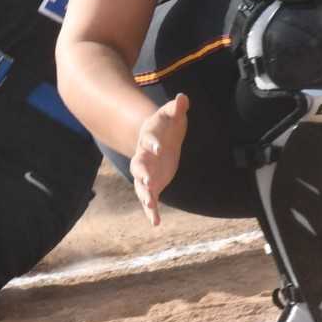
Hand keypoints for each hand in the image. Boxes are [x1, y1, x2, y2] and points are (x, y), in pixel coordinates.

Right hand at [129, 94, 188, 225]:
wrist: (157, 138)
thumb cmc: (165, 125)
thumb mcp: (172, 115)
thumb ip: (177, 108)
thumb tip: (183, 98)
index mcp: (148, 138)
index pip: (149, 140)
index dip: (152, 143)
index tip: (158, 147)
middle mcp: (143, 156)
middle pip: (138, 165)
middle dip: (141, 172)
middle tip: (145, 180)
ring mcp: (145, 171)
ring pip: (140, 185)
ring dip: (144, 194)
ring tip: (150, 206)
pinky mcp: (151, 183)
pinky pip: (149, 198)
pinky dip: (151, 210)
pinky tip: (155, 223)